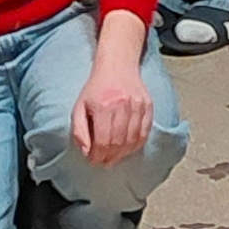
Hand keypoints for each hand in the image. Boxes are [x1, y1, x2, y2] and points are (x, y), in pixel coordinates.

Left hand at [72, 54, 153, 169]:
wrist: (117, 65)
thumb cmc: (96, 88)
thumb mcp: (79, 107)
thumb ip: (79, 131)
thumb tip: (86, 152)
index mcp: (103, 106)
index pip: (102, 141)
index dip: (98, 156)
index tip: (94, 162)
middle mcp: (123, 106)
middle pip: (118, 142)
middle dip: (110, 157)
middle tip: (105, 163)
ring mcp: (138, 105)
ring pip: (133, 139)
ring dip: (124, 154)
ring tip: (115, 158)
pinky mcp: (148, 105)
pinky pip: (145, 132)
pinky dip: (137, 144)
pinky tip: (129, 149)